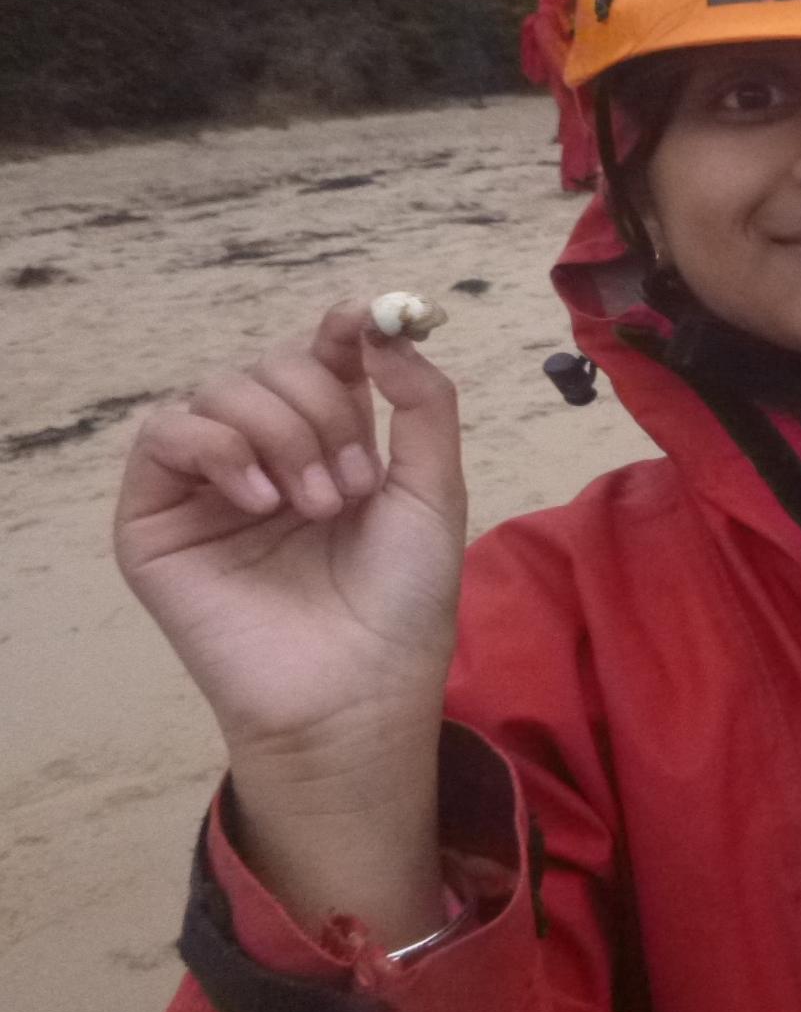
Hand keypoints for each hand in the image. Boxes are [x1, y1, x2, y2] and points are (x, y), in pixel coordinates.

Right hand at [113, 299, 467, 774]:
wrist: (358, 691)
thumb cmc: (403, 602)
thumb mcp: (435, 489)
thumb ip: (421, 402)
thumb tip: (384, 328)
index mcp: (332, 440)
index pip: (320, 356)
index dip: (341, 327)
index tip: (366, 320)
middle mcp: (267, 453)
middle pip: (274, 365)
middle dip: (324, 410)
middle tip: (356, 485)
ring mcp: (208, 484)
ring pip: (220, 388)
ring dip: (281, 433)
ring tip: (319, 506)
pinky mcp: (154, 519)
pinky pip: (165, 434)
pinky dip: (220, 449)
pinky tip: (264, 502)